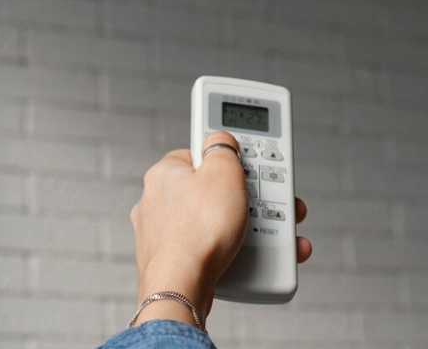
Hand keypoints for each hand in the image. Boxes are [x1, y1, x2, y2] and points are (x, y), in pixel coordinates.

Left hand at [129, 131, 313, 326]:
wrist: (181, 288)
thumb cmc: (198, 233)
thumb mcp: (223, 172)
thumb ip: (223, 147)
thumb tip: (220, 139)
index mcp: (164, 173)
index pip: (200, 154)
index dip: (228, 159)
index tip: (246, 165)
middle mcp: (157, 201)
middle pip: (211, 190)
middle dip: (246, 198)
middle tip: (268, 204)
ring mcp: (162, 233)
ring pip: (212, 222)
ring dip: (244, 226)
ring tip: (270, 235)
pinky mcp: (173, 260)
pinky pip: (208, 248)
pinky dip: (230, 251)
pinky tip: (249, 258)